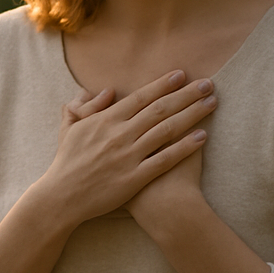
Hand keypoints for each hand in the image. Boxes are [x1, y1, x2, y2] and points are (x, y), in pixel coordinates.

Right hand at [36, 70, 215, 228]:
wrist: (62, 198)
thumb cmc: (66, 162)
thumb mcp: (69, 128)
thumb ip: (84, 106)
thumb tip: (106, 91)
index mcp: (106, 121)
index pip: (141, 97)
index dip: (163, 85)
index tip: (182, 74)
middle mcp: (120, 135)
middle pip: (160, 109)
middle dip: (186, 94)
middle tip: (207, 83)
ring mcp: (129, 156)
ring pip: (167, 130)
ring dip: (192, 114)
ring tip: (211, 102)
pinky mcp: (135, 178)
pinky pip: (166, 159)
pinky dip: (185, 146)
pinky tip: (202, 136)